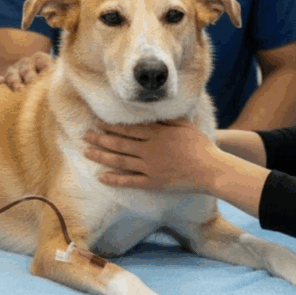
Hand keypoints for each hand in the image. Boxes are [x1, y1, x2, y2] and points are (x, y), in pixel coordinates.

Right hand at [0, 51, 55, 90]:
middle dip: (30, 75)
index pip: (43, 62)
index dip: (46, 67)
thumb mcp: (53, 79)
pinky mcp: (3, 79)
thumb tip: (62, 90)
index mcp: (40, 60)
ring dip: (15, 81)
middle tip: (33, 82)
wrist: (32, 89)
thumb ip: (55, 80)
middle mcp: (26, 64)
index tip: (50, 73)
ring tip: (18, 89)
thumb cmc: (47, 84)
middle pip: (27, 68)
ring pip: (12, 74)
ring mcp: (13, 71)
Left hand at [82, 118, 224, 193]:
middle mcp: (149, 149)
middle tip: (84, 135)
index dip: (110, 125)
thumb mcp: (184, 124)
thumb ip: (165, 118)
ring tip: (87, 152)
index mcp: (157, 134)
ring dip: (101, 156)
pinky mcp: (153, 183)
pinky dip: (114, 179)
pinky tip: (100, 177)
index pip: (128, 128)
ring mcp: (150, 167)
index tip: (96, 122)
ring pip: (120, 160)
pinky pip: (129, 181)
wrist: (211, 169)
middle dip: (99, 138)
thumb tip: (150, 111)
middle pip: (119, 143)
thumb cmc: (200, 145)